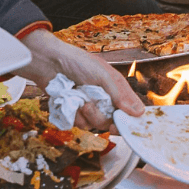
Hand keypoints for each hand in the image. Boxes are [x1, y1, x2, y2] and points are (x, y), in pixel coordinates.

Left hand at [15, 29, 143, 129]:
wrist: (49, 63)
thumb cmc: (77, 62)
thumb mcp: (103, 75)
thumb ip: (120, 95)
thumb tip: (140, 113)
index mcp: (114, 88)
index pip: (128, 108)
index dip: (129, 119)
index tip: (126, 125)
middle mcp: (103, 99)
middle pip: (113, 121)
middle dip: (106, 120)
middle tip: (102, 118)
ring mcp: (89, 106)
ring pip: (96, 124)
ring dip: (89, 115)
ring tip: (82, 102)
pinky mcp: (74, 112)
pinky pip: (81, 124)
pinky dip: (76, 116)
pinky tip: (71, 104)